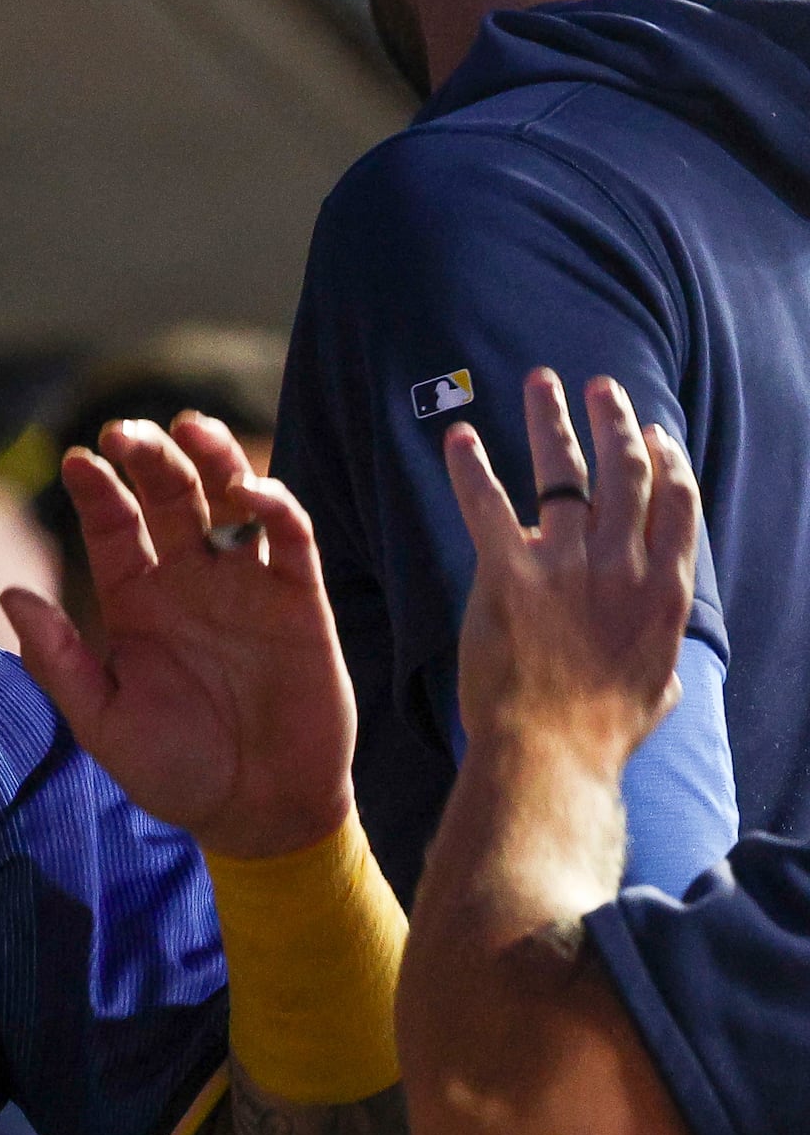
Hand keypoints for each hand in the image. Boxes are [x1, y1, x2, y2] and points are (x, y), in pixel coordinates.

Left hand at [2, 415, 353, 858]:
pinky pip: (289, 538)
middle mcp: (188, 582)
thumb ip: (59, 660)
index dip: (97, 489)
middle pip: (167, 497)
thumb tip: (12, 595)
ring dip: (212, 458)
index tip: (75, 461)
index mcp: (135, 602)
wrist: (257, 814)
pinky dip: (275, 505)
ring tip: (187, 429)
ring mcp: (245, 586)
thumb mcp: (103, 721)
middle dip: (147, 457)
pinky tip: (250, 492)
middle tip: (126, 431)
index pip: (112, 525)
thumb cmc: (174, 771)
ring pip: (229, 500)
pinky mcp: (300, 601)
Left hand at [444, 370, 698, 775]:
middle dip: (614, 420)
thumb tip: (665, 658)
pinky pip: (487, 506)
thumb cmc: (602, 734)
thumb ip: (661, 660)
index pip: (676, 503)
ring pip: (563, 471)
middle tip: (601, 387)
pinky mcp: (509, 574)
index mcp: (664, 589)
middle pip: (626, 471)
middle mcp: (622, 564)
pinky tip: (457, 437)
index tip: (654, 432)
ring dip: (552, 420)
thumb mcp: (658, 691)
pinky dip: (470, 468)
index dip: (666, 460)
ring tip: (541, 381)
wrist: (551, 752)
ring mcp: (568, 564)